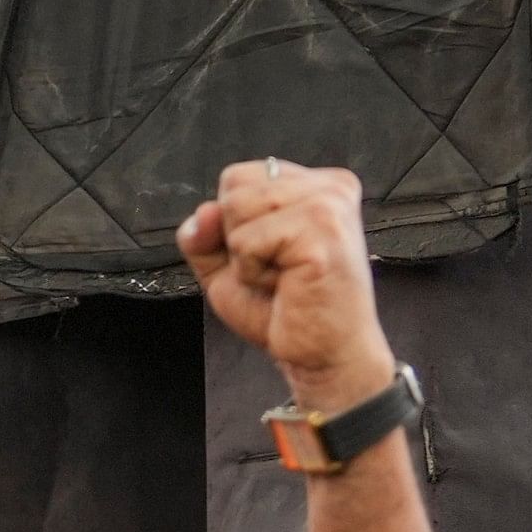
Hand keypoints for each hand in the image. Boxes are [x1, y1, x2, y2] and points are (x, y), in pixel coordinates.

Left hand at [179, 159, 392, 409]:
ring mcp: (329, 204)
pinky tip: (287, 284)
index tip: (269, 254)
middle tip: (277, 270)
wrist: (320, 354)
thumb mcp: (227, 265)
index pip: (237, 177)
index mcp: (316, 185)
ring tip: (282, 276)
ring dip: (244, 256)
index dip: (230, 225)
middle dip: (236, 238)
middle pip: (233, 188)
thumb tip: (201, 212)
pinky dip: (252, 271)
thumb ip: (204, 234)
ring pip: (235, 208)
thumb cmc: (283, 310)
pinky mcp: (321, 230)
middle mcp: (330, 186)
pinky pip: (246, 240)